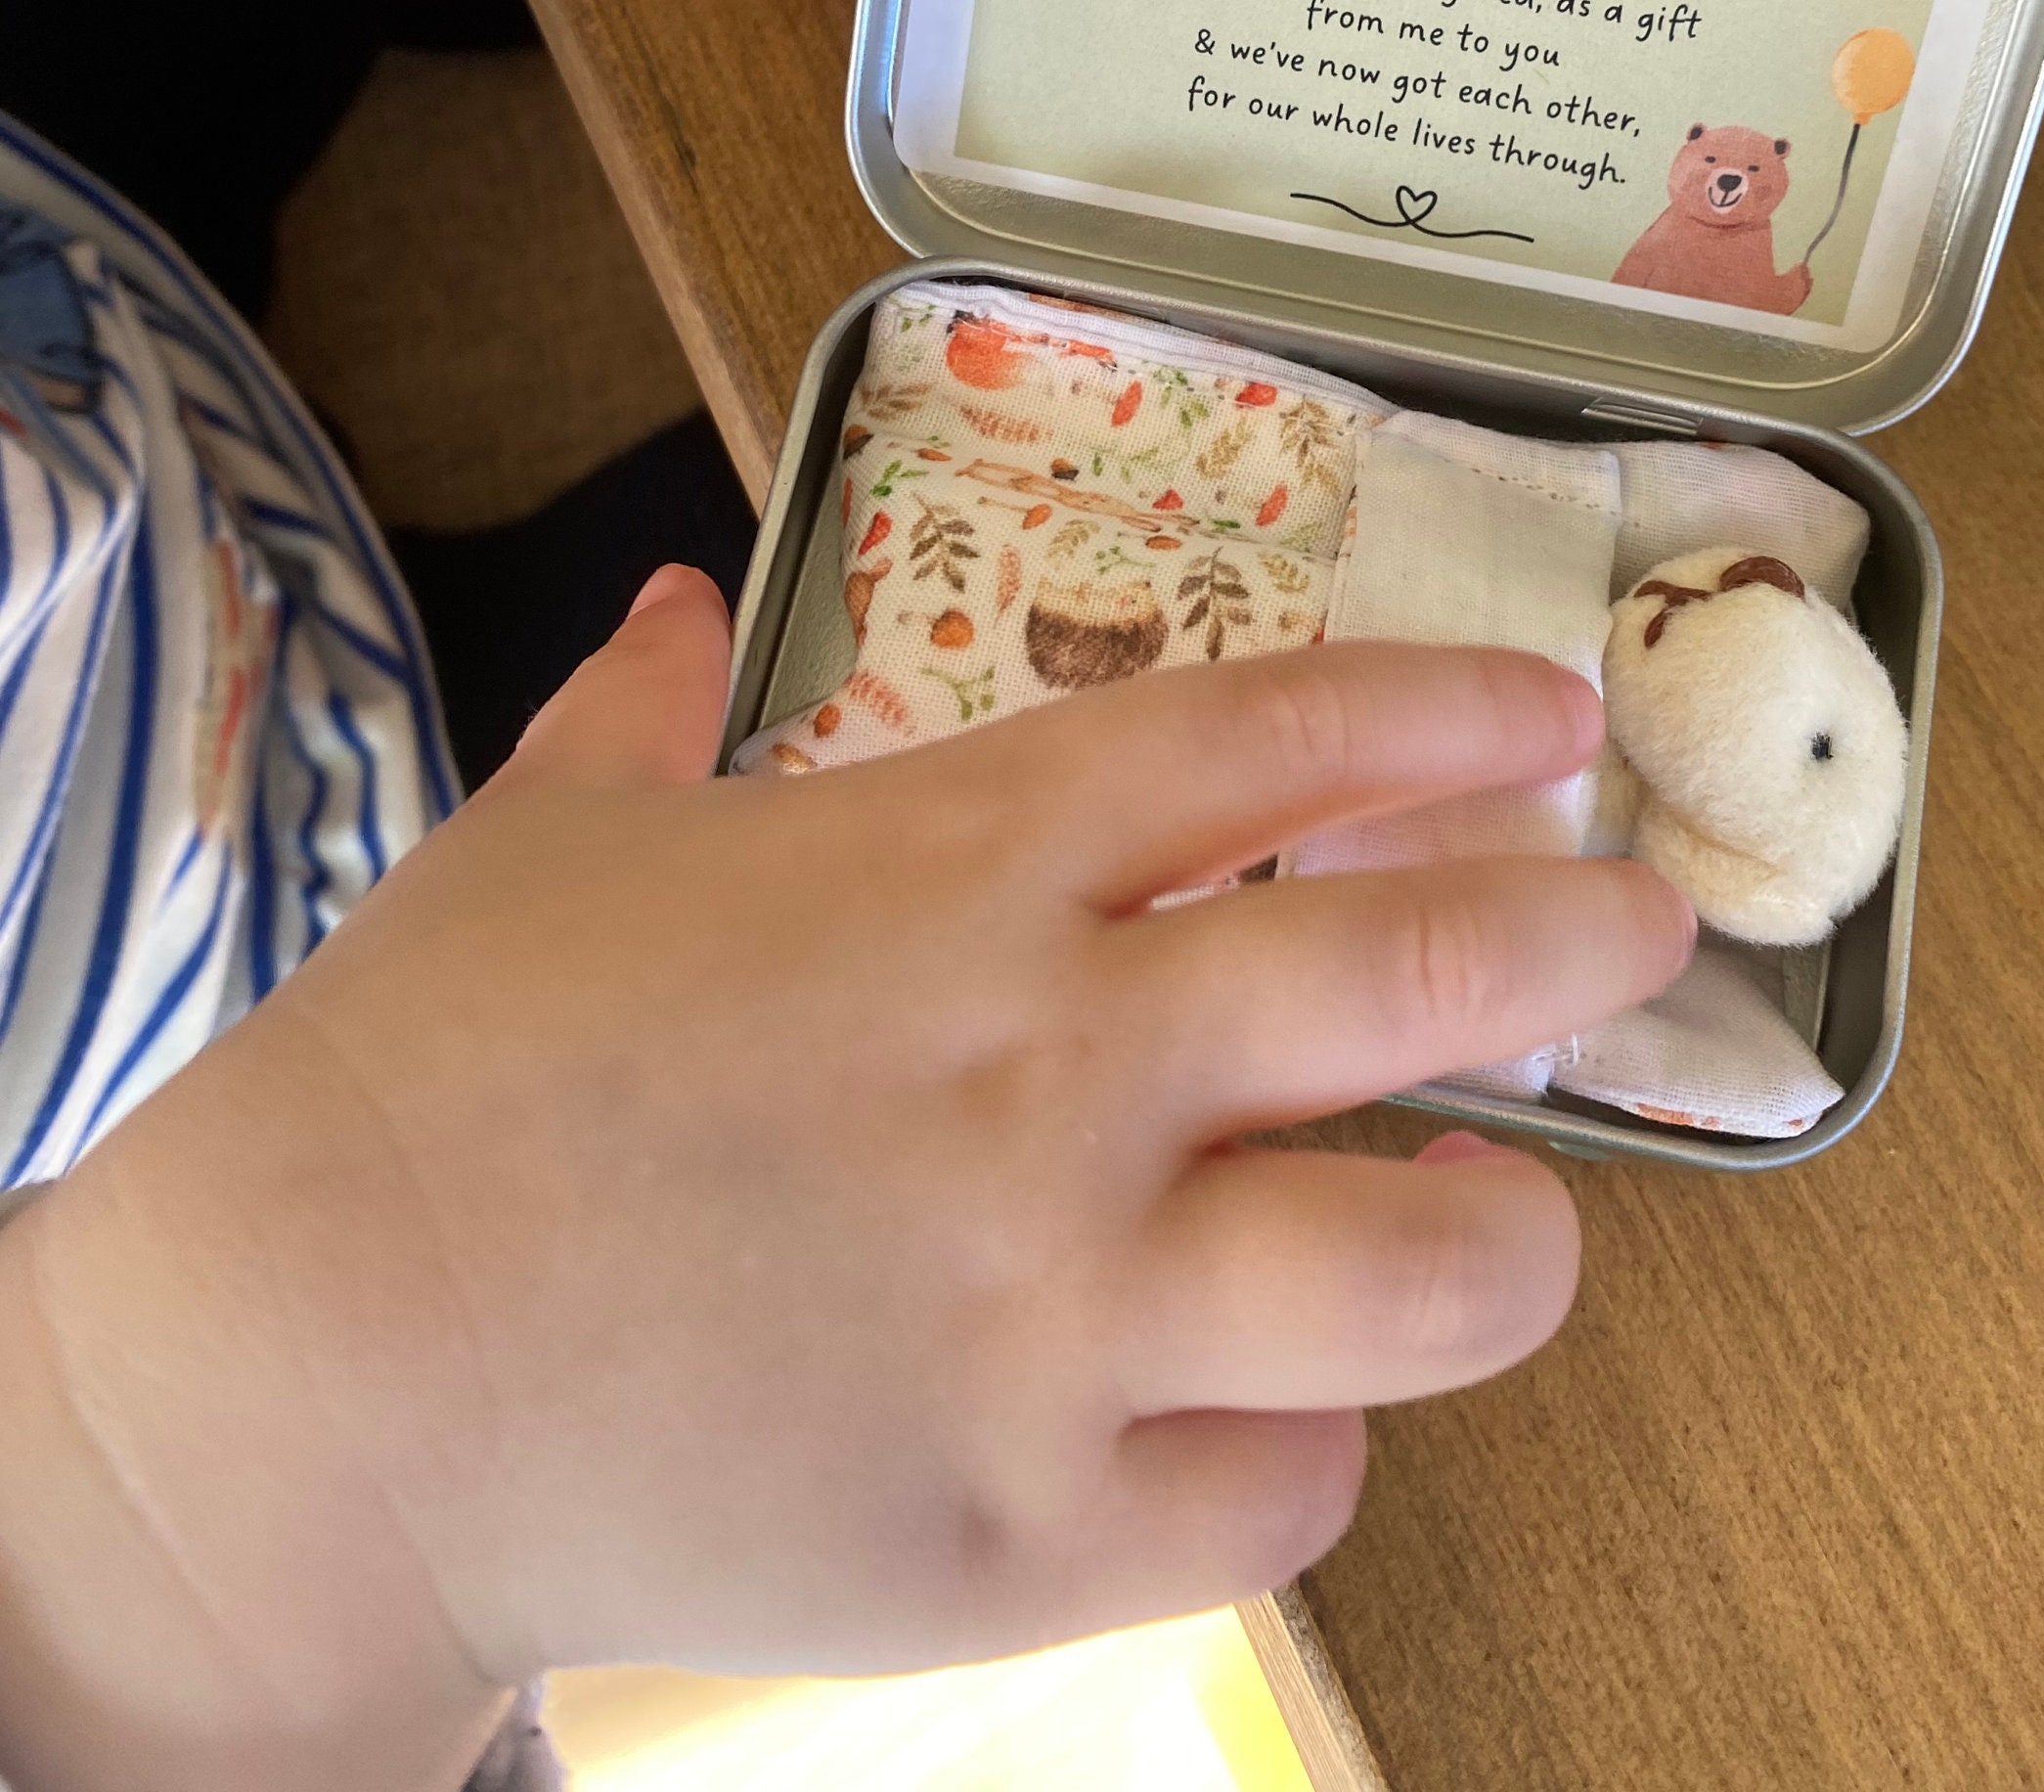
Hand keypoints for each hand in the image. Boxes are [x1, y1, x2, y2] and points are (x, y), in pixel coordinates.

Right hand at [0, 570, 1689, 1791]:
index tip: (1551, 725)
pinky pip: (1280, 1494)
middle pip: (1416, 978)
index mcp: (949, 870)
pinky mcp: (1026, 1530)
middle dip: (1580, 940)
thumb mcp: (547, 835)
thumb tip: (682, 601)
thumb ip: (652, 704)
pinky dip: (1299, 1448)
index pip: (1271, 747)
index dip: (1442, 722)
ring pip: (1424, 1270)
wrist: (309, 1373)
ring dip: (1509, 1233)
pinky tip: (1258, 1416)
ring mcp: (1056, 1308)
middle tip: (1647, 932)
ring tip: (1509, 1214)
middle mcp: (1049, 1068)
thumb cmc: (428, 1069)